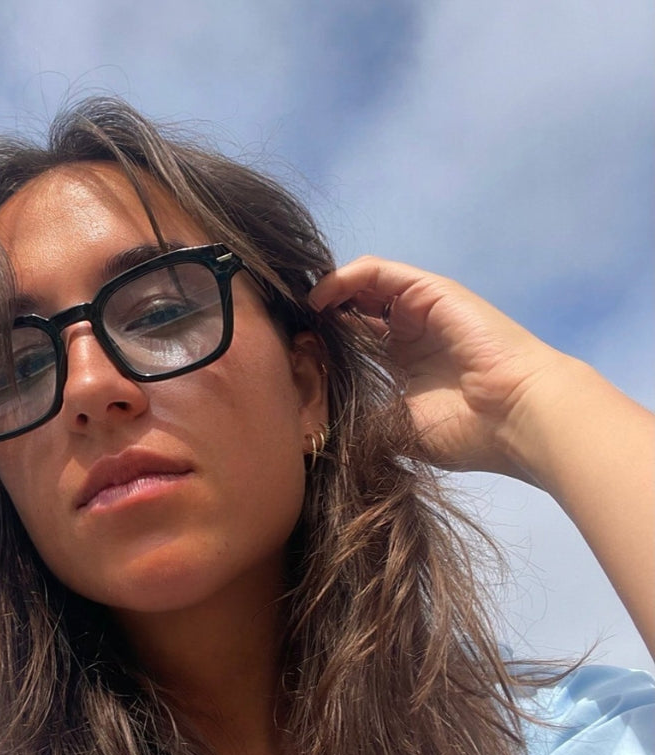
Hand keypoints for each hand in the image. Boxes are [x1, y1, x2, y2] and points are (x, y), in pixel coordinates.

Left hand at [310, 255, 654, 656]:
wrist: (517, 419)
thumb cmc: (465, 433)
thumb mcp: (396, 431)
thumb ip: (361, 422)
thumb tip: (314, 436)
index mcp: (402, 365)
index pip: (351, 342)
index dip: (320, 343)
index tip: (285, 356)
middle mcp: (409, 332)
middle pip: (353, 309)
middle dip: (317, 316)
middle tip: (283, 328)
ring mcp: (421, 309)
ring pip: (362, 285)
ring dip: (325, 293)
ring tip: (297, 311)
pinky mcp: (430, 291)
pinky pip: (378, 271)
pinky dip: (344, 279)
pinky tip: (320, 299)